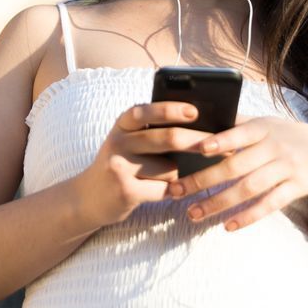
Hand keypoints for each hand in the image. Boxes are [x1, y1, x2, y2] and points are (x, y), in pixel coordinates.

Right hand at [71, 102, 211, 228]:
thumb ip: (153, 133)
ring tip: (172, 179)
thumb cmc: (121, 165)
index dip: (171, 109)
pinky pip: (163, 190)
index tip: (195, 111)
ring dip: (179, 176)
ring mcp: (119, 166)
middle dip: (198, 141)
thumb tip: (199, 131)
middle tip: (221, 145)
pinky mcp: (125, 191)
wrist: (86, 198)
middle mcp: (118, 142)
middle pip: (167, 138)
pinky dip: (171, 192)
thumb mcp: (128, 142)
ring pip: (169, 168)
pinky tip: (167, 193)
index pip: (147, 110)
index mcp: (122, 125)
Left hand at [165, 115, 307, 231]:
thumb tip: (198, 116)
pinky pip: (269, 205)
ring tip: (194, 214)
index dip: (221, 140)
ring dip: (219, 203)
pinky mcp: (296, 188)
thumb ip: (236, 122)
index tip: (199, 148)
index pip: (240, 133)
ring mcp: (287, 168)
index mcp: (263, 128)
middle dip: (204, 180)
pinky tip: (227, 226)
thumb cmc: (285, 135)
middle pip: (237, 165)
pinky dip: (248, 216)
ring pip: (249, 188)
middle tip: (176, 191)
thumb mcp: (266, 123)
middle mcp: (275, 147)